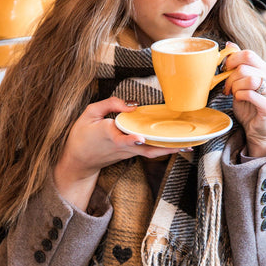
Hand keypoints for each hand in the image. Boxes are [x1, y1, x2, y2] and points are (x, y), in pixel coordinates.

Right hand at [54, 97, 179, 208]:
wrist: (78, 162)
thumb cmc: (81, 136)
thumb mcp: (89, 113)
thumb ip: (110, 104)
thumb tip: (131, 105)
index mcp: (110, 135)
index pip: (123, 138)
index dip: (131, 139)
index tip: (140, 137)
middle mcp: (122, 146)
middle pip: (147, 149)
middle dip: (166, 148)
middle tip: (185, 144)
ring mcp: (127, 153)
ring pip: (151, 152)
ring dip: (169, 150)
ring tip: (187, 145)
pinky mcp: (129, 155)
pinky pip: (148, 152)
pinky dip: (162, 149)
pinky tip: (175, 144)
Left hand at [221, 43, 265, 156]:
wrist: (257, 132)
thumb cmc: (248, 108)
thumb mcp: (241, 85)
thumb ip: (238, 66)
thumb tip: (230, 45)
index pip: (249, 54)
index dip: (232, 60)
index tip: (224, 70)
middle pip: (246, 67)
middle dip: (231, 78)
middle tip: (227, 89)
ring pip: (250, 79)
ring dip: (236, 87)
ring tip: (233, 95)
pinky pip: (251, 94)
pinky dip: (240, 96)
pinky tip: (239, 100)